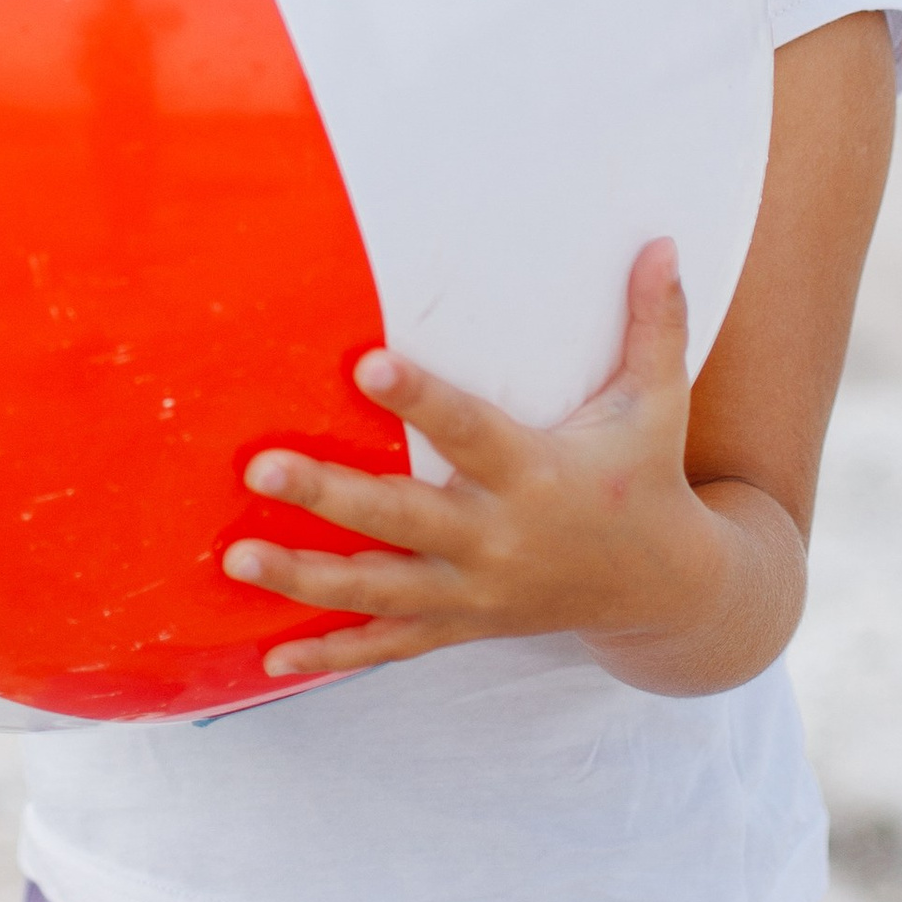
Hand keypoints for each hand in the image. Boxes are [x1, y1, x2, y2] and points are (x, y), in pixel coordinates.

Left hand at [224, 241, 779, 690]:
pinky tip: (269, 659)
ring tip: (236, 554)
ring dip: (305, 576)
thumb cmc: (647, 479)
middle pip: (402, 518)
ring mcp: (475, 593)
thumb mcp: (657, 402)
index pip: (470, 432)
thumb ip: (654, 323)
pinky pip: (388, 646)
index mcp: (537, 475)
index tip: (364, 364)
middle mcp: (498, 539)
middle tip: (262, 466)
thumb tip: (664, 242)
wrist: (663, 590)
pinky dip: (330, 657)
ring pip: (379, 590)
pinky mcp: (461, 625)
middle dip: (329, 495)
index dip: (420, 400)